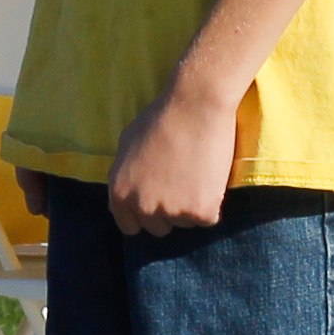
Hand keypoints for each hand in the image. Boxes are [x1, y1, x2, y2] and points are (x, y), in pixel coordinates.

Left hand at [106, 75, 239, 235]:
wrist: (195, 105)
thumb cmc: (161, 117)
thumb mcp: (126, 144)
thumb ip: (124, 174)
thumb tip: (127, 193)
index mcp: (120, 193)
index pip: (130, 226)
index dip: (144, 217)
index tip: (158, 206)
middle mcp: (142, 207)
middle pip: (158, 228)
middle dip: (170, 212)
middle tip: (182, 183)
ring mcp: (172, 212)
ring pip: (185, 223)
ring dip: (192, 206)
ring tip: (197, 173)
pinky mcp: (200, 212)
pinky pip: (208, 219)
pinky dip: (213, 203)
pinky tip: (211, 178)